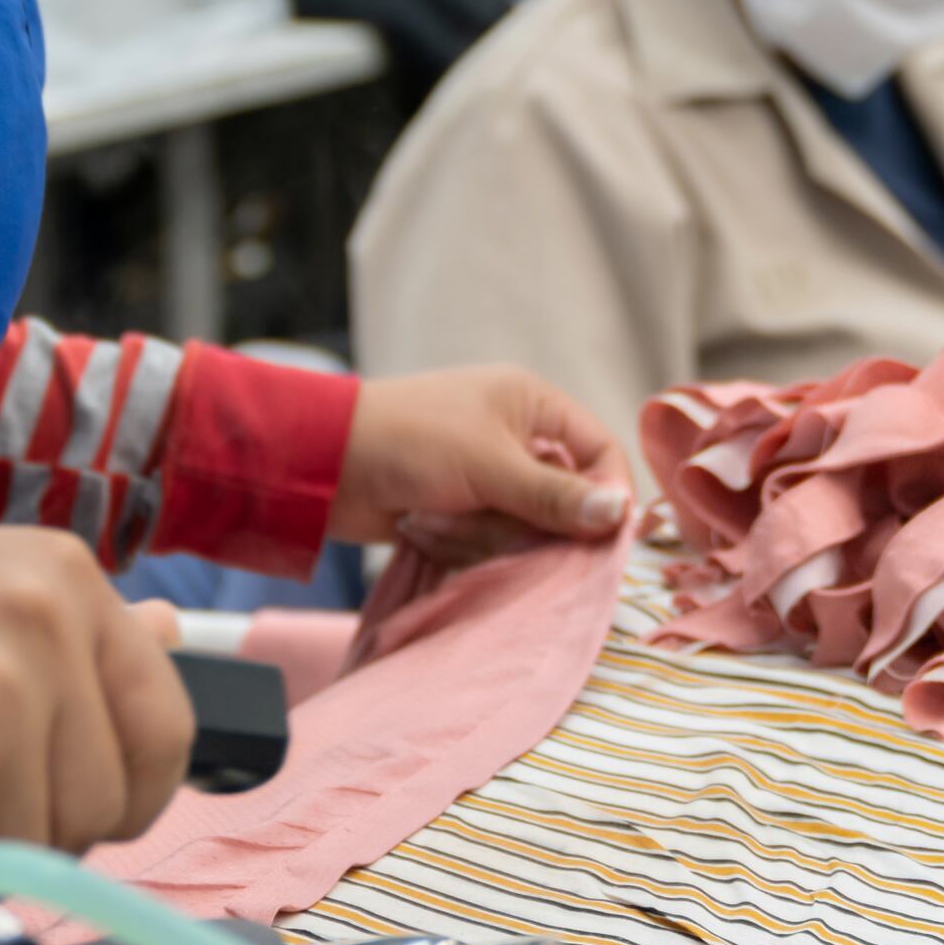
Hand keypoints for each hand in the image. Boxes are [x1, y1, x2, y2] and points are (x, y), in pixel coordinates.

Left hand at [330, 365, 629, 570]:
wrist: (322, 465)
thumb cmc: (411, 442)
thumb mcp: (491, 466)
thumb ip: (555, 496)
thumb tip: (621, 516)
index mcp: (531, 402)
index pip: (598, 449)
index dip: (606, 492)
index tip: (601, 536)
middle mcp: (515, 436)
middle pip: (561, 499)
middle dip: (523, 522)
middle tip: (488, 522)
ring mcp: (484, 477)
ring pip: (522, 528)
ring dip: (478, 533)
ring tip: (431, 516)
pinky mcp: (458, 510)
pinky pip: (486, 542)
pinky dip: (455, 540)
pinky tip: (418, 526)